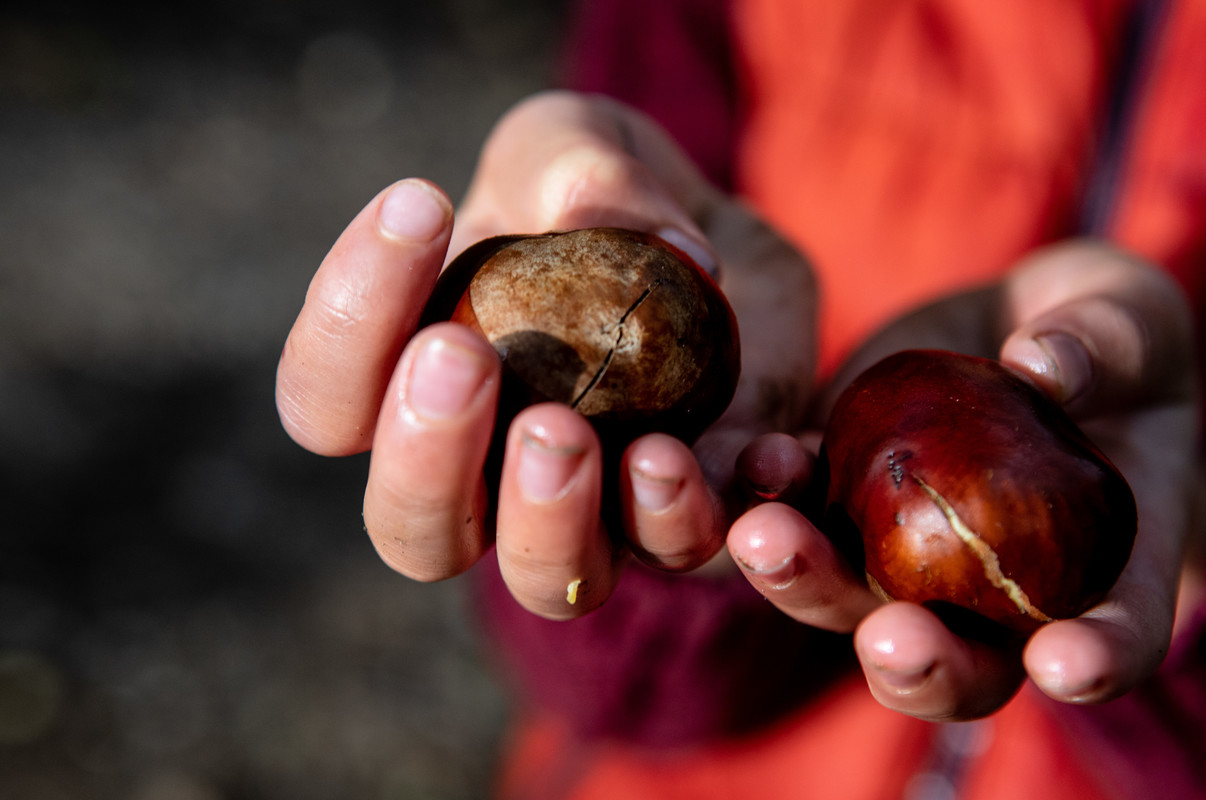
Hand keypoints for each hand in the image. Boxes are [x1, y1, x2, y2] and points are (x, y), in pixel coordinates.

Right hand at [276, 91, 817, 617]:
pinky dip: (735, 515)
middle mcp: (487, 475)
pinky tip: (770, 449)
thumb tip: (615, 227)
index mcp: (415, 387)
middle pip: (415, 534)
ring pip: (551, 579)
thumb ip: (571, 166)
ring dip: (561, 522)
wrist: (715, 239)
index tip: (419, 204)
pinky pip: (706, 550)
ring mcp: (592, 512)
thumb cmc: (600, 193)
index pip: (329, 401)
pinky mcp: (696, 515)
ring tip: (603, 437)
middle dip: (428, 461)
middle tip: (466, 357)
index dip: (346, 322)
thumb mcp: (576, 143)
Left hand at [725, 240, 1201, 719]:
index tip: (1064, 663)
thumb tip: (1045, 364)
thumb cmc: (1111, 339)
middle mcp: (993, 596)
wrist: (1018, 324)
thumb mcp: (1131, 326)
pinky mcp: (840, 497)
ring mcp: (905, 554)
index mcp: (1104, 572)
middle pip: (958, 665)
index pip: (1113, 640)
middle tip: (889, 641)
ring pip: (849, 602)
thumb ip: (1105, 347)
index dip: (1095, 661)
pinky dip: (771, 494)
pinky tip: (761, 458)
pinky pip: (798, 512)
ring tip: (766, 540)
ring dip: (805, 583)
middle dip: (920, 664)